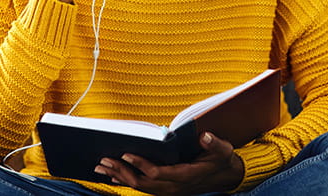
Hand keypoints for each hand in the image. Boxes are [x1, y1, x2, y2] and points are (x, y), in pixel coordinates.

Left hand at [95, 132, 244, 195]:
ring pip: (140, 187)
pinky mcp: (166, 189)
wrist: (226, 176)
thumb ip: (214, 144)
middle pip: (143, 183)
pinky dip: (127, 181)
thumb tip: (205, 136)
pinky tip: (113, 176)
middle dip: (122, 171)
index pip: (158, 173)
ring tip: (101, 166)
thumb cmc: (221, 159)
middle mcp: (174, 187)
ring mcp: (169, 190)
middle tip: (103, 160)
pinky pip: (143, 188)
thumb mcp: (223, 149)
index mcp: (186, 176)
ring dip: (120, 176)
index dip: (141, 164)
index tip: (126, 153)